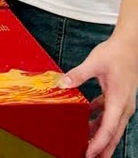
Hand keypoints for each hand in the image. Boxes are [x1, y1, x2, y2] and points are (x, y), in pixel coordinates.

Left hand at [61, 33, 137, 157]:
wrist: (130, 45)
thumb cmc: (115, 53)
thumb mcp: (94, 62)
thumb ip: (78, 74)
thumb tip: (62, 83)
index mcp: (118, 100)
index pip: (109, 128)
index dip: (98, 143)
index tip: (89, 153)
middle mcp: (123, 106)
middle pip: (113, 133)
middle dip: (103, 148)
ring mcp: (122, 102)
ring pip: (112, 125)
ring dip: (100, 135)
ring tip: (86, 145)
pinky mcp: (118, 97)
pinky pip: (109, 114)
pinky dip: (99, 120)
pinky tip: (86, 120)